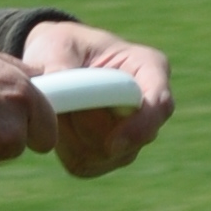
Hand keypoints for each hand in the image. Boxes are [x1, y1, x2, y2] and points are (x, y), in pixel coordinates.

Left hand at [21, 17, 171, 177]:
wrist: (51, 63)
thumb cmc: (62, 46)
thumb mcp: (57, 45)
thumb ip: (59, 65)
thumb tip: (58, 89)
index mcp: (148, 67)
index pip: (160, 105)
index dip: (140, 127)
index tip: (111, 143)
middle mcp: (148, 105)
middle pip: (132, 140)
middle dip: (90, 130)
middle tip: (61, 101)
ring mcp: (131, 134)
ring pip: (106, 157)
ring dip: (73, 138)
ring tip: (59, 106)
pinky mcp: (107, 155)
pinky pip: (85, 165)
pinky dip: (64, 149)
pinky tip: (58, 125)